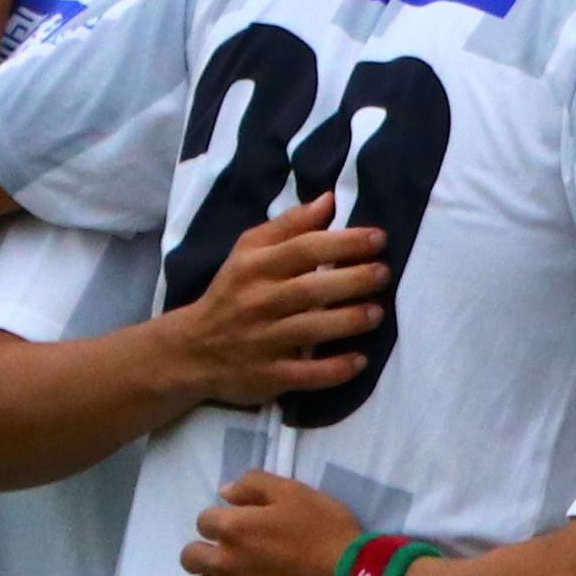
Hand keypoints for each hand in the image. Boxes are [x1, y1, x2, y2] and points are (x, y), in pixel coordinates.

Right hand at [163, 199, 389, 411]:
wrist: (192, 350)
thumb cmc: (232, 292)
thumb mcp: (248, 251)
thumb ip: (288, 226)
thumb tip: (328, 200)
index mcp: (255, 267)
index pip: (303, 249)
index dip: (344, 243)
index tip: (379, 239)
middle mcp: (258, 302)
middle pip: (310, 289)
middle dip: (352, 280)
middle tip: (383, 274)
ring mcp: (263, 341)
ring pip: (310, 330)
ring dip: (348, 321)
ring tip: (377, 312)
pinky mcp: (268, 376)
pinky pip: (306, 374)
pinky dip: (334, 369)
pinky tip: (360, 361)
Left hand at [182, 470, 357, 575]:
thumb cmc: (326, 533)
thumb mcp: (295, 493)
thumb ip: (255, 484)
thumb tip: (225, 492)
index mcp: (233, 527)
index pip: (203, 521)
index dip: (221, 521)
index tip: (241, 526)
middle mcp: (224, 563)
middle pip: (190, 557)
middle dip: (206, 551)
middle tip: (231, 554)